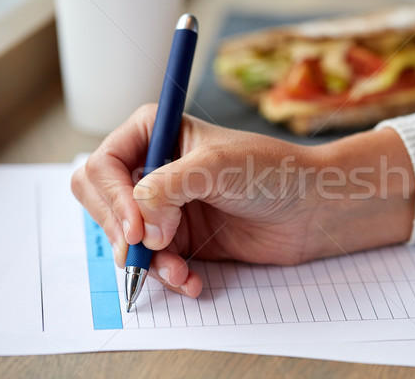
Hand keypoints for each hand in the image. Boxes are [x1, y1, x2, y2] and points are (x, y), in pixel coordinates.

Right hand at [72, 104, 414, 296]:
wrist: (311, 207)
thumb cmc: (273, 170)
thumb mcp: (218, 166)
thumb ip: (168, 188)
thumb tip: (140, 226)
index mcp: (154, 134)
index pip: (103, 165)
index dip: (111, 199)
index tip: (136, 228)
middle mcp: (154, 169)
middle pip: (104, 204)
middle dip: (121, 233)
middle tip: (145, 251)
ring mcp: (166, 206)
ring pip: (126, 240)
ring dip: (148, 262)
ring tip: (180, 272)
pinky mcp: (182, 237)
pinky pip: (155, 262)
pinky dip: (168, 276)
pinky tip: (191, 281)